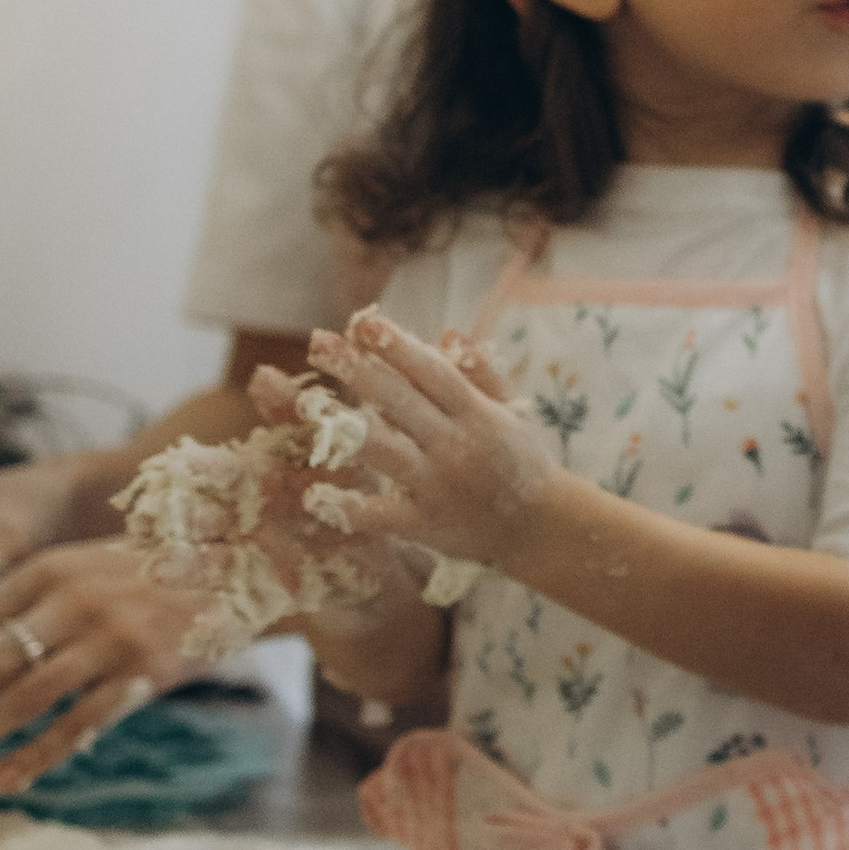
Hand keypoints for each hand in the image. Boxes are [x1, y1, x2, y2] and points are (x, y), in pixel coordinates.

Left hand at [0, 539, 214, 795]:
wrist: (250, 566)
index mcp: (45, 571)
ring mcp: (111, 636)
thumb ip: (23, 606)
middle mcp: (72, 599)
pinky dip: (38, 755)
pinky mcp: (147, 672)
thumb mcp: (81, 571)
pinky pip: (82, 722)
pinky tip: (0, 783)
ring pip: (23, 696)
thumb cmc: (152, 574)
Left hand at [299, 311, 553, 573]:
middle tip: (318, 343)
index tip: (361, 321)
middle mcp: (456, 446)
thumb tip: (447, 333)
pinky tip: (315, 495)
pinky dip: (348, 508)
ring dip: (342, 426)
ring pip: (384, 450)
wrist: (543, 528)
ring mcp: (438, 486)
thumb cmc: (524, 462)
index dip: (396, 345)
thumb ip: (481, 373)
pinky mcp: (425, 524)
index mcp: (478, 414)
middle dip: (357, 369)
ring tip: (305, 405)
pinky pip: (381, 516)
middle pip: (400, 401)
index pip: (431, 372)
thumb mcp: (513, 411)